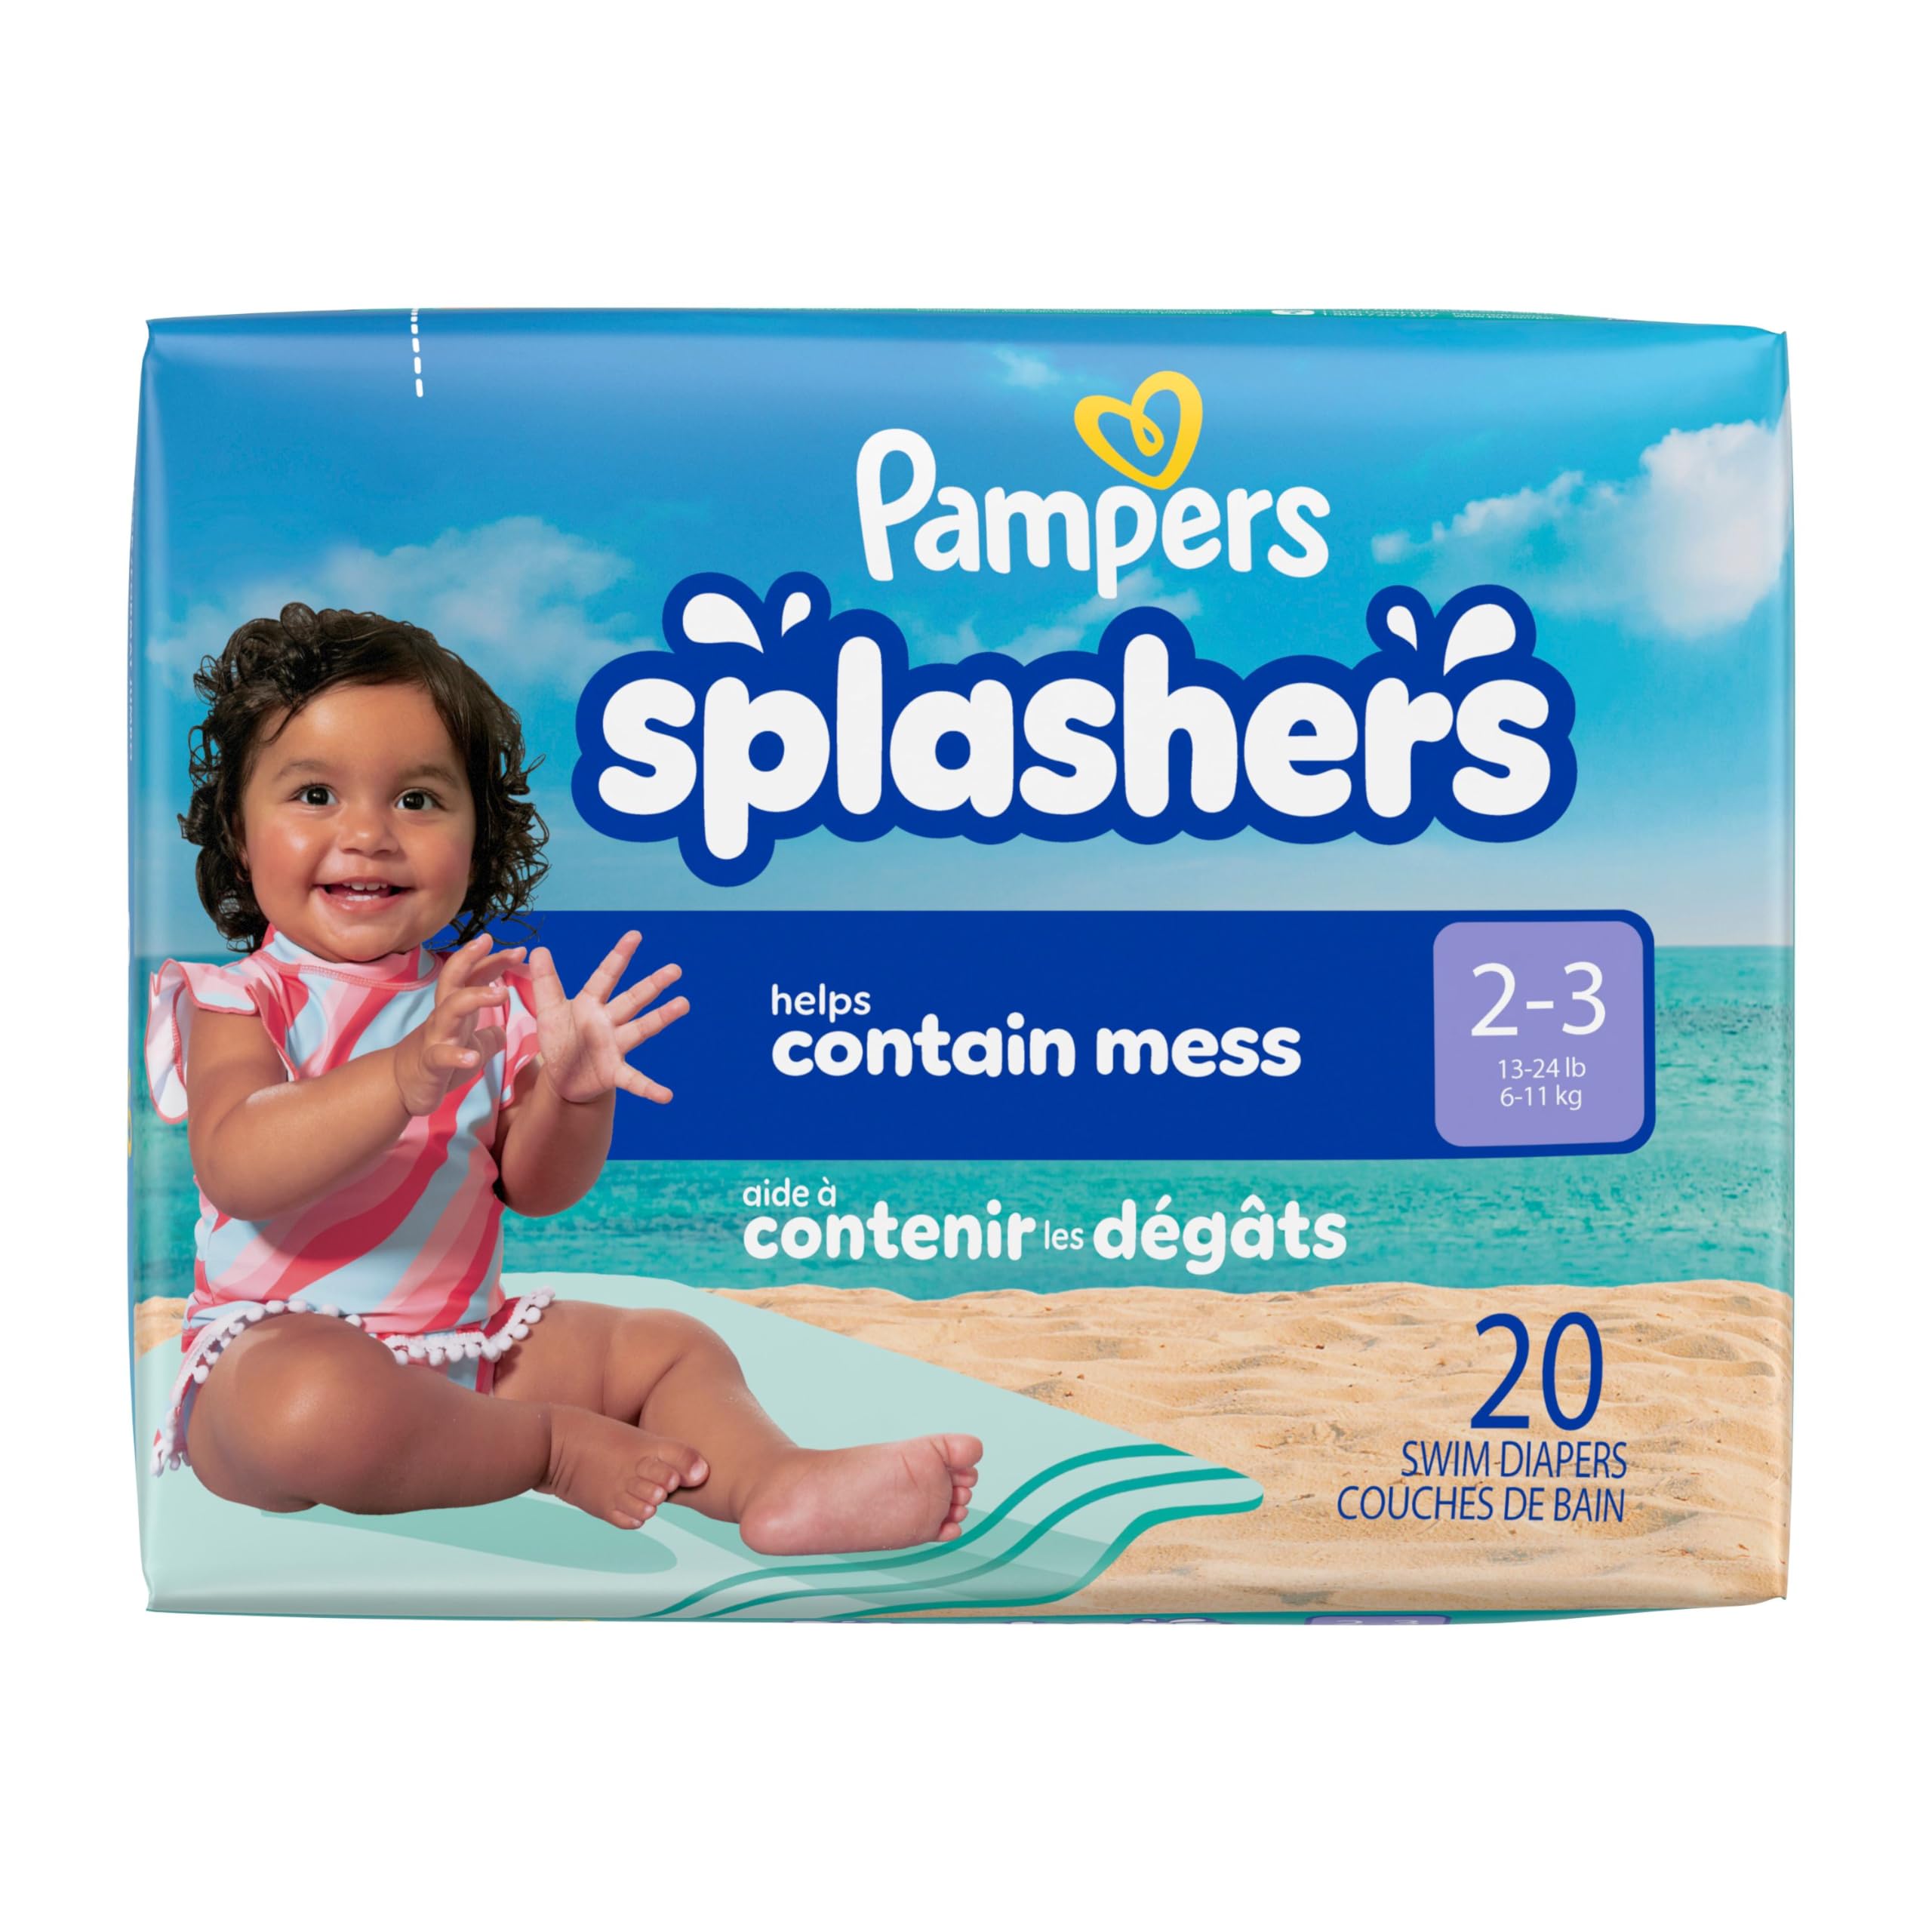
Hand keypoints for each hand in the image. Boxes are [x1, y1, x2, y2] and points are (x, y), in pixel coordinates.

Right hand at [390, 935, 525, 1116]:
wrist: (402, 1087)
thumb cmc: (438, 1061)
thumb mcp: (470, 1044)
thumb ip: (488, 1034)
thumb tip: (503, 1029)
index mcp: (456, 1009)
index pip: (473, 977)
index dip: (493, 961)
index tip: (518, 950)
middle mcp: (444, 1017)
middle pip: (454, 980)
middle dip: (470, 959)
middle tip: (489, 942)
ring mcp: (436, 1038)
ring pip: (450, 1010)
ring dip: (475, 997)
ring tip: (502, 993)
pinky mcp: (430, 1064)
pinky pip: (442, 1056)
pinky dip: (457, 1055)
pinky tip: (474, 1058)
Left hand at [530, 931, 688, 1104]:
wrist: (562, 1077)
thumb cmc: (560, 1039)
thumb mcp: (548, 1010)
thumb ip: (545, 981)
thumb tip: (540, 947)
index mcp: (591, 1004)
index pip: (606, 976)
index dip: (619, 956)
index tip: (636, 935)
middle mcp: (608, 1021)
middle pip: (633, 999)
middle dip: (653, 984)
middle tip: (675, 969)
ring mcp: (614, 1046)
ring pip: (641, 1028)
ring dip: (662, 1018)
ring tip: (684, 1004)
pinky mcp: (614, 1072)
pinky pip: (634, 1080)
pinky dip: (650, 1088)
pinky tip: (666, 1096)